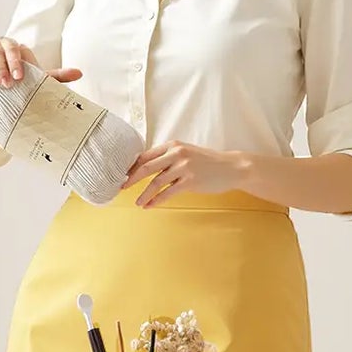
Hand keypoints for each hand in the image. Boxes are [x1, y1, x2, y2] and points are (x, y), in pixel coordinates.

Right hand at [0, 36, 80, 88]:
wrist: (5, 89)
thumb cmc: (24, 81)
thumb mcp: (39, 79)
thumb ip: (57, 76)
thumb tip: (80, 73)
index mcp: (16, 47)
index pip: (15, 49)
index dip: (15, 62)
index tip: (19, 78)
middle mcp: (0, 46)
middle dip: (1, 67)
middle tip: (6, 84)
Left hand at [122, 141, 243, 207]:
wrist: (230, 168)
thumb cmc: (207, 162)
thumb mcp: (186, 154)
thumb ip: (168, 158)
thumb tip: (147, 168)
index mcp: (172, 145)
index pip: (146, 155)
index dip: (132, 166)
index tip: (122, 175)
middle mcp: (176, 153)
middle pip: (146, 167)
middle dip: (131, 179)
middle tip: (121, 188)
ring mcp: (183, 167)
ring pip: (156, 182)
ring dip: (144, 194)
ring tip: (137, 202)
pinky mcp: (190, 181)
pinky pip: (167, 193)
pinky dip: (156, 200)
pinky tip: (150, 206)